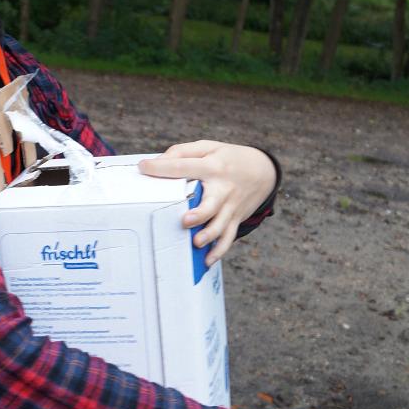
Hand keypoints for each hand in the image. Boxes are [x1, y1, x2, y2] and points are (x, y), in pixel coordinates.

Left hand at [139, 140, 276, 264]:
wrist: (263, 170)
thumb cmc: (228, 158)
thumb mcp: (208, 147)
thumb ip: (182, 152)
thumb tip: (158, 162)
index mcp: (212, 166)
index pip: (184, 166)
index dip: (163, 167)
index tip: (144, 168)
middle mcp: (222, 187)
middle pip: (211, 203)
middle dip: (200, 213)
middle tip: (185, 220)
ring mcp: (230, 205)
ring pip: (221, 224)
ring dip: (210, 235)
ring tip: (196, 243)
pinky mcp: (235, 218)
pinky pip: (229, 237)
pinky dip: (219, 250)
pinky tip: (207, 261)